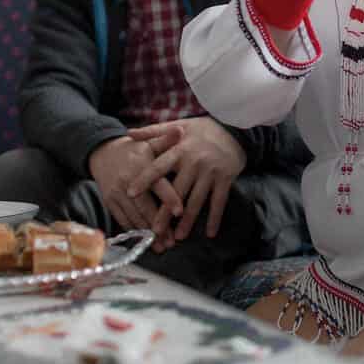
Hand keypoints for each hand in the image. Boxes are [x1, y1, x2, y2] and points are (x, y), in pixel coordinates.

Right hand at [87, 133, 184, 235]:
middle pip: (145, 207)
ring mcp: (116, 194)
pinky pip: (122, 220)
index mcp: (140, 166)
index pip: (158, 184)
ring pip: (134, 217)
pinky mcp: (109, 202)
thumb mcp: (148, 143)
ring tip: (162, 246)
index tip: (180, 211)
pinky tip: (145, 241)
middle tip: (173, 241)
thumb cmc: (133, 150)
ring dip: (148, 234)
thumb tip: (182, 131)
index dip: (169, 198)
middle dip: (159, 226)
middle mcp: (127, 182)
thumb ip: (166, 140)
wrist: (102, 154)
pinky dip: (134, 232)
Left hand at [124, 117, 246, 249]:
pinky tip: (209, 233)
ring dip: (187, 221)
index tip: (130, 193)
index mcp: (179, 150)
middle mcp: (194, 162)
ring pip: (196, 201)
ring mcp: (211, 172)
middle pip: (176, 192)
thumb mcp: (177, 126)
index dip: (144, 180)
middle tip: (155, 231)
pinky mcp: (225, 179)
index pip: (158, 167)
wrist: (235, 129)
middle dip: (165, 213)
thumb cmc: (202, 129)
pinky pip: (219, 202)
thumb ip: (153, 132)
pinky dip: (214, 219)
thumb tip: (129, 133)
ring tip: (178, 237)